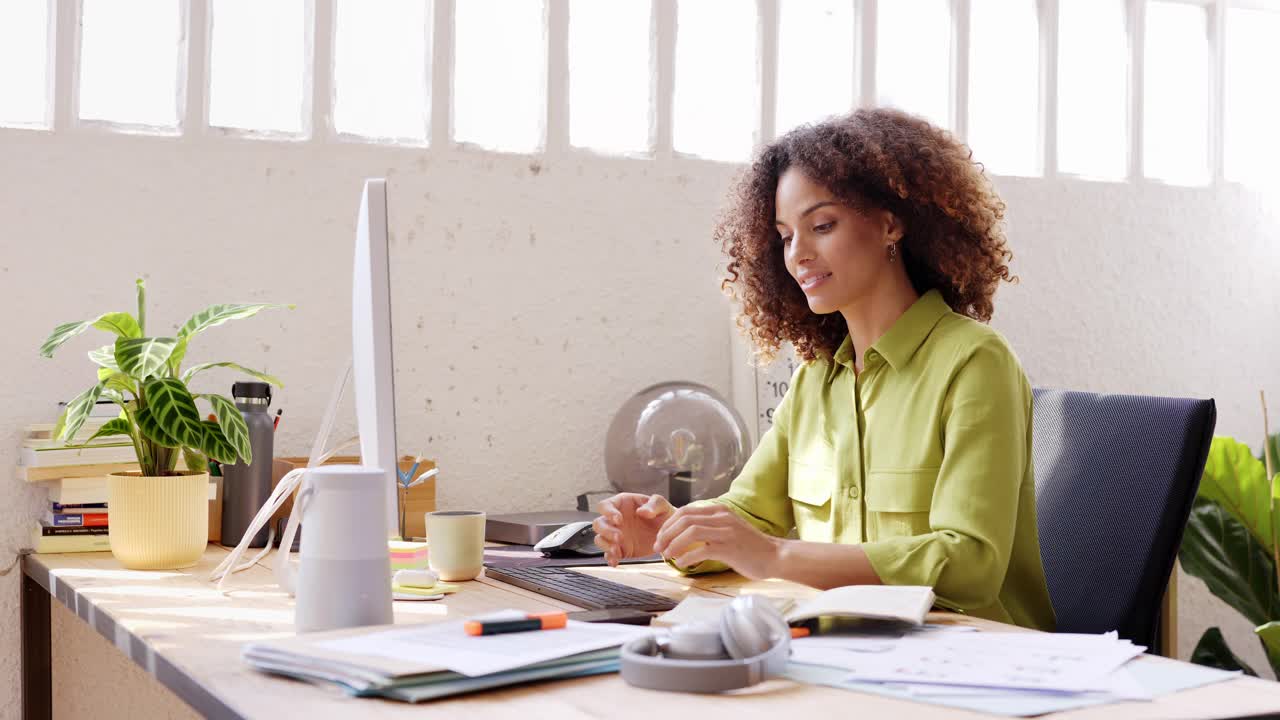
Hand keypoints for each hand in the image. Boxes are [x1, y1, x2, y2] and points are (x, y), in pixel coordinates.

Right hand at [592, 493, 674, 566]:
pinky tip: (616, 561)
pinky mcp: (620, 549)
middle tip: (619, 537)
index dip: (608, 512)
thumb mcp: (662, 505)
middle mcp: (615, 520)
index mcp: (621, 504)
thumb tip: (642, 511)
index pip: (605, 505)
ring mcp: (616, 535)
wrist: (669, 534)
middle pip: (598, 523)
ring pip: (599, 539)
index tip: (619, 520)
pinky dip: (610, 558)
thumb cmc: (664, 515)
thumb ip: (654, 504)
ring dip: (606, 545)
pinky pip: (609, 554)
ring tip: (617, 551)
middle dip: (606, 531)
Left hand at [654, 504, 781, 579]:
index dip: (668, 524)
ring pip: (690, 532)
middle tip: (658, 547)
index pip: (685, 511)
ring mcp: (726, 532)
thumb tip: (684, 533)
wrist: (775, 556)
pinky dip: (687, 557)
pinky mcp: (729, 548)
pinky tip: (682, 564)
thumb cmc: (750, 547)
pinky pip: (701, 550)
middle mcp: (722, 517)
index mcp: (719, 510)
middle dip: (666, 533)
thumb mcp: (728, 528)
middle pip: (684, 519)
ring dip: (673, 544)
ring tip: (667, 555)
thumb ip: (710, 526)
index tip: (661, 537)